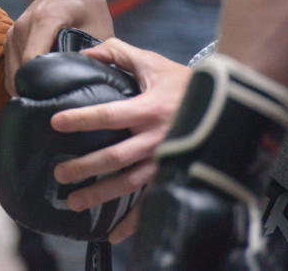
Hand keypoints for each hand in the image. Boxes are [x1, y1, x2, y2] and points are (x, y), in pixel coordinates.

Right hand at [3, 0, 112, 92]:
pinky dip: (23, 82)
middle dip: (35, 95)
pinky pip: (12, 69)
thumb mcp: (101, 29)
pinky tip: (41, 90)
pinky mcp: (10, 39)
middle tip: (58, 112)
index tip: (59, 103)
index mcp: (44, 21)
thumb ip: (97, 57)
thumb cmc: (88, 4)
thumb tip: (95, 89)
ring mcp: (12, 33)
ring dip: (27, 90)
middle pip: (18, 74)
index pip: (33, 63)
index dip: (43, 87)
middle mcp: (22, 27)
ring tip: (49, 103)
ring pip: (12, 75)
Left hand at [45, 39, 191, 242]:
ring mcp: (168, 160)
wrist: (232, 101)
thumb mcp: (151, 61)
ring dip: (102, 195)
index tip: (55, 122)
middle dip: (85, 167)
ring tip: (74, 202)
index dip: (82, 119)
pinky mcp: (177, 175)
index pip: (109, 115)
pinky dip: (135, 221)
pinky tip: (114, 233)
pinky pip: (154, 201)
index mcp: (149, 109)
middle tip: (60, 174)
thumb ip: (117, 53)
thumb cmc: (184, 81)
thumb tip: (85, 53)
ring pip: (131, 184)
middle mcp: (158, 138)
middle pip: (115, 157)